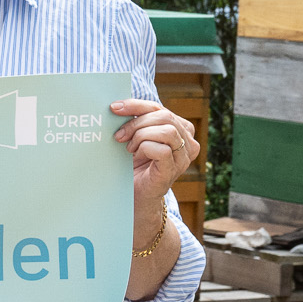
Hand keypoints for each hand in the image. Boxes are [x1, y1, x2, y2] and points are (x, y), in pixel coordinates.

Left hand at [111, 98, 198, 214]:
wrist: (134, 195)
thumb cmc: (135, 165)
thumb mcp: (136, 138)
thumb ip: (136, 121)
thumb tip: (117, 106)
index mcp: (181, 130)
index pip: (159, 108)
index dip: (136, 105)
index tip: (114, 107)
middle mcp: (188, 143)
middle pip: (164, 116)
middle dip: (136, 123)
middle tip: (119, 136)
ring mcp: (183, 158)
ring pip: (167, 131)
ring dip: (141, 136)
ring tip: (129, 148)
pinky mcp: (173, 171)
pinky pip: (162, 150)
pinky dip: (145, 149)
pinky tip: (136, 156)